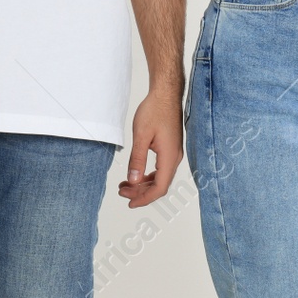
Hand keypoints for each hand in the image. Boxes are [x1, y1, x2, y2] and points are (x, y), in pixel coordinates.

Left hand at [117, 88, 182, 208]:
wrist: (165, 94)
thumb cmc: (154, 110)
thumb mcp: (141, 135)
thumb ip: (137, 160)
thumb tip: (133, 181)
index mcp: (169, 157)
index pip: (160, 187)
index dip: (145, 199)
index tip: (130, 203)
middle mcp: (174, 158)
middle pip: (160, 185)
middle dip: (141, 192)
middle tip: (122, 192)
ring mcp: (174, 153)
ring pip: (160, 177)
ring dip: (143, 184)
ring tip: (125, 185)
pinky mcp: (170, 148)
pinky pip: (160, 168)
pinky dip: (147, 174)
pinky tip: (136, 174)